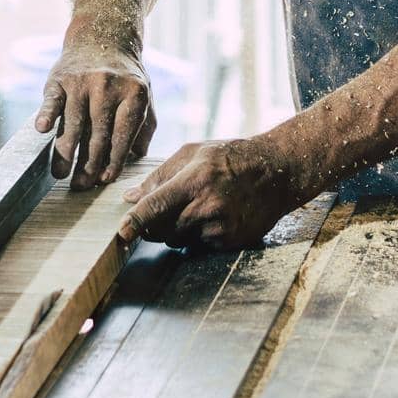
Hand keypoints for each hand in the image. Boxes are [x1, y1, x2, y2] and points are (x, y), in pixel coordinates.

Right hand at [35, 38, 155, 189]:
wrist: (103, 36)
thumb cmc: (125, 77)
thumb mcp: (143, 96)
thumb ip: (143, 127)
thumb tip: (135, 159)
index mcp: (134, 93)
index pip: (122, 135)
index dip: (113, 161)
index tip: (104, 180)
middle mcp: (109, 86)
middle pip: (97, 135)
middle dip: (88, 165)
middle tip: (80, 186)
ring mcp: (83, 81)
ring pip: (73, 124)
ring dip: (65, 153)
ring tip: (60, 174)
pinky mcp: (60, 78)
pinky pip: (52, 100)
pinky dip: (47, 114)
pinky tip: (42, 130)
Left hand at [118, 138, 295, 250]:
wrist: (275, 172)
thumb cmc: (230, 157)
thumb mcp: (193, 153)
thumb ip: (159, 175)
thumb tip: (130, 197)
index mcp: (194, 181)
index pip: (155, 207)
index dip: (135, 222)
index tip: (121, 234)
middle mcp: (206, 207)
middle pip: (161, 229)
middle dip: (154, 223)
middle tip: (163, 209)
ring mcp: (219, 227)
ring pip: (178, 240)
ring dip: (176, 228)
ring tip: (196, 206)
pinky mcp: (229, 241)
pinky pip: (198, 245)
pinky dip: (197, 234)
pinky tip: (213, 215)